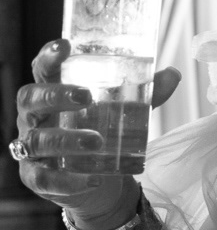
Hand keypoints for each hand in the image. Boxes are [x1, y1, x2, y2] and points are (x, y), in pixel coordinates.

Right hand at [13, 40, 181, 229]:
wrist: (96, 183)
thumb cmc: (102, 135)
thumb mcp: (123, 114)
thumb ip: (145, 95)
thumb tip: (173, 74)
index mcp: (53, 94)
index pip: (43, 70)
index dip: (49, 57)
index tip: (65, 45)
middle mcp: (36, 118)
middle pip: (30, 99)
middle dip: (55, 95)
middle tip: (85, 96)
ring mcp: (32, 148)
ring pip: (38, 139)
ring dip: (66, 139)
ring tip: (97, 141)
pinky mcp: (36, 177)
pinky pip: (44, 177)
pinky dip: (67, 180)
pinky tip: (92, 179)